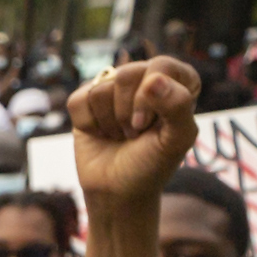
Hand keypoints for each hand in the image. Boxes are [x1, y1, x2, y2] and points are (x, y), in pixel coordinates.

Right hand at [65, 55, 201, 199]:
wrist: (118, 190)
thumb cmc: (152, 164)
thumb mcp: (177, 140)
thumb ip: (178, 105)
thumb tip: (152, 79)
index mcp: (178, 81)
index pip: (161, 66)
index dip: (150, 97)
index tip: (147, 125)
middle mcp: (146, 77)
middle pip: (126, 74)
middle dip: (126, 113)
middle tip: (134, 132)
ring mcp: (114, 87)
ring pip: (101, 88)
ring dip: (109, 122)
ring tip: (120, 135)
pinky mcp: (87, 100)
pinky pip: (78, 100)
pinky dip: (88, 124)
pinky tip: (100, 133)